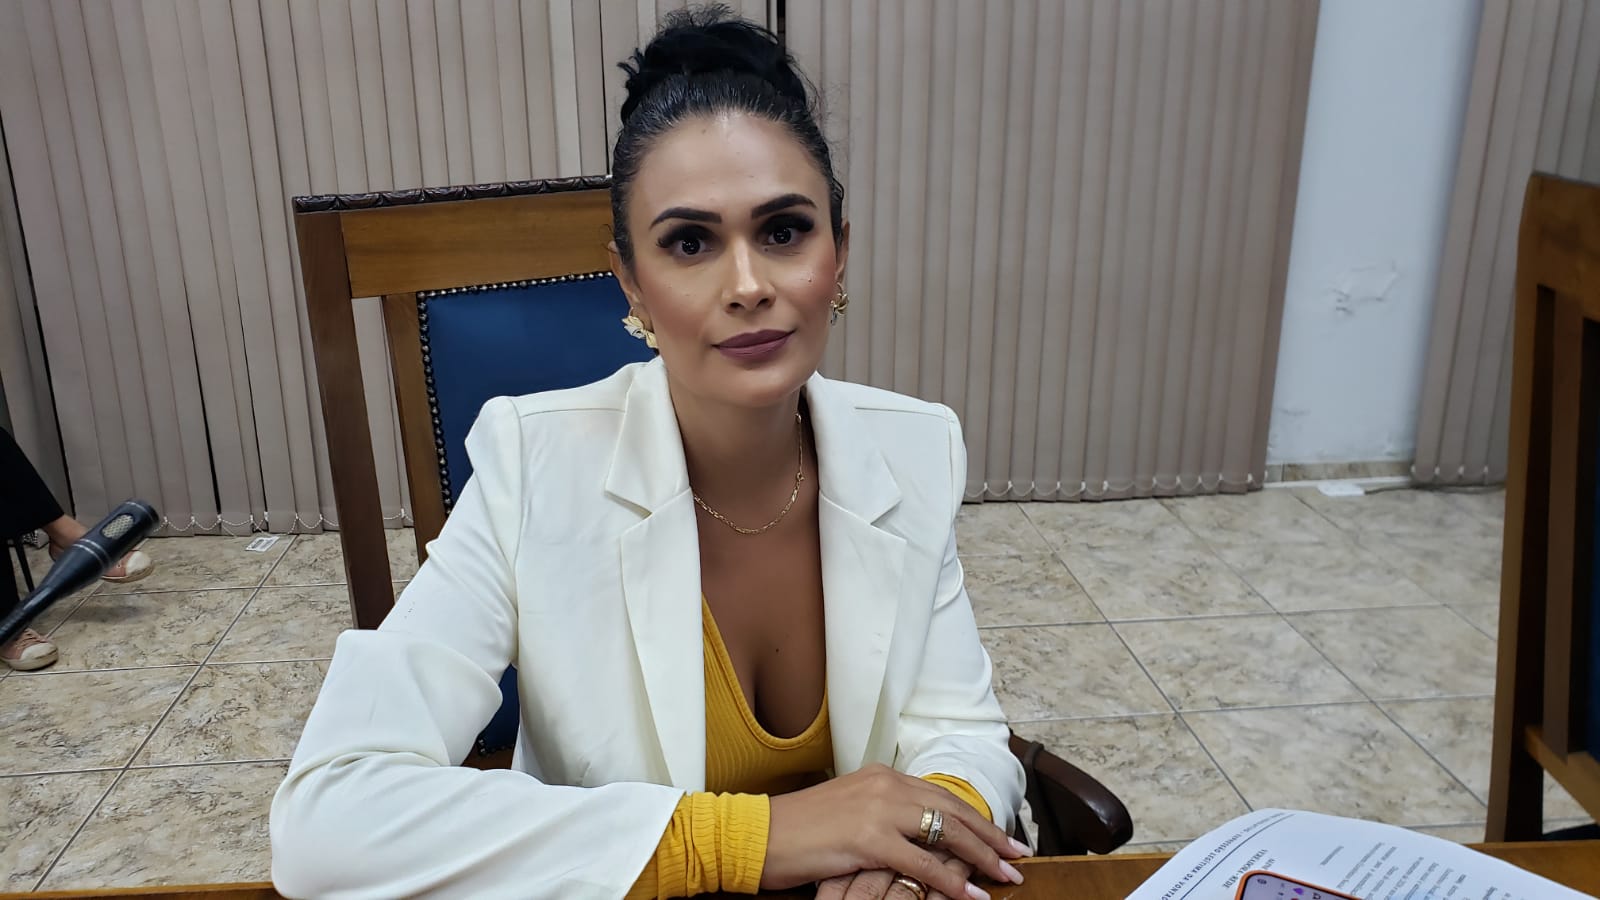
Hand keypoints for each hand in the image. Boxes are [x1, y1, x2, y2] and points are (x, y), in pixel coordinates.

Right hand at [762, 764, 1027, 898]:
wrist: (756, 834)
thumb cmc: (796, 832)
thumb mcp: (846, 814)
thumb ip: (881, 818)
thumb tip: (913, 838)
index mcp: (880, 777)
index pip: (940, 795)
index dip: (975, 817)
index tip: (1001, 836)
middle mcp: (884, 785)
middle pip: (953, 809)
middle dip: (990, 834)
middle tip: (1019, 854)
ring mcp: (877, 810)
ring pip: (946, 832)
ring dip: (982, 857)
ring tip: (1007, 875)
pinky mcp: (867, 838)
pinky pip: (922, 863)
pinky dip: (951, 882)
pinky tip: (970, 895)